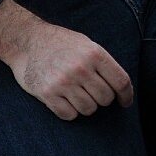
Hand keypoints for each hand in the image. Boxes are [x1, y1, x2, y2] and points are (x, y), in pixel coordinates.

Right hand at [0, 0, 132, 120]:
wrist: (28, 41)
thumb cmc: (61, 43)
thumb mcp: (86, 44)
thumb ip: (102, 62)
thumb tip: (120, 87)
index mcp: (94, 53)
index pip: (120, 81)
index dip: (127, 95)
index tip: (125, 102)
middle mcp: (81, 68)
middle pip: (105, 98)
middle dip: (102, 98)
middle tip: (92, 91)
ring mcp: (64, 82)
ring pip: (89, 109)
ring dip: (86, 105)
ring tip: (77, 93)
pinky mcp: (48, 94)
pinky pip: (70, 115)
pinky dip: (70, 111)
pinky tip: (65, 100)